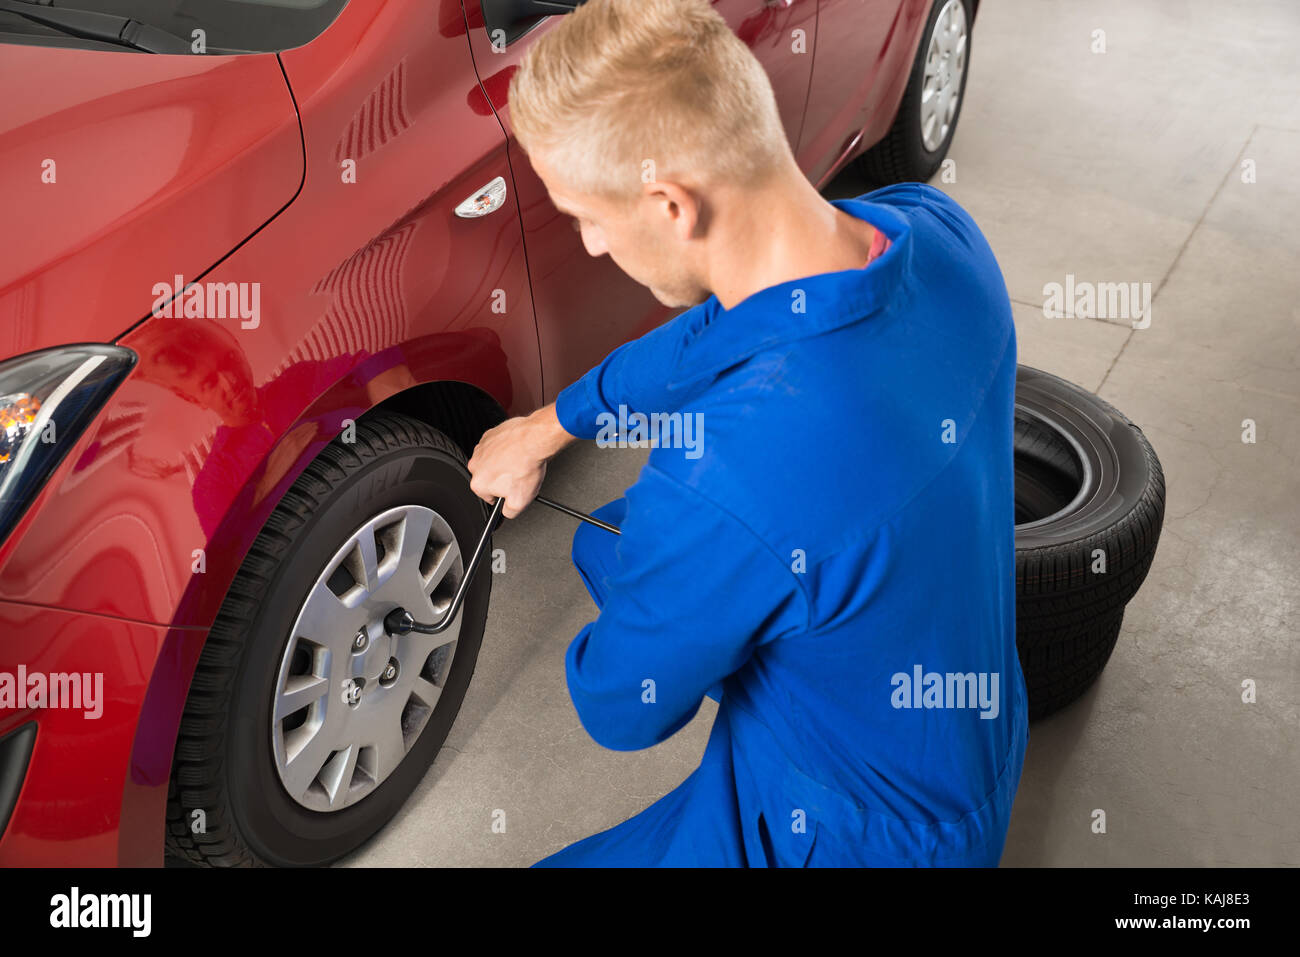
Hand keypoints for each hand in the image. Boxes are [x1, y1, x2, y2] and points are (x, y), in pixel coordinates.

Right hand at [467, 403, 575, 518]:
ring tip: (519, 464)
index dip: (503, 495)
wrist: (534, 440)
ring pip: (492, 462)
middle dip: (502, 479)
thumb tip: (507, 512)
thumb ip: (509, 512)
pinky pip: (496, 447)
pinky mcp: (490, 436)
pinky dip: (506, 450)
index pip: (488, 497)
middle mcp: (476, 465)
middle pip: (489, 479)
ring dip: (504, 464)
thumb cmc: (526, 466)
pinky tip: (518, 452)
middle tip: (518, 477)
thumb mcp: (520, 502)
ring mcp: (482, 449)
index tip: (511, 491)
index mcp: (479, 484)